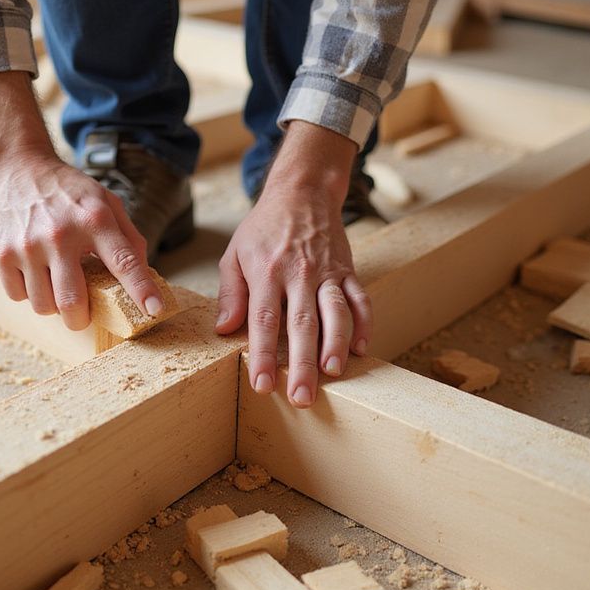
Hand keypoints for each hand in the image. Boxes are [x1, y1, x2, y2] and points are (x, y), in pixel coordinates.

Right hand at [0, 72, 164, 330]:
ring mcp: (28, 245)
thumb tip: (145, 274)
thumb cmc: (66, 190)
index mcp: (95, 220)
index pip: (124, 261)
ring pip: (44, 306)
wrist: (15, 166)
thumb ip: (128, 237)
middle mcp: (61, 234)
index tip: (155, 310)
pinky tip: (33, 272)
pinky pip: (18, 295)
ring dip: (53, 304)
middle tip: (83, 312)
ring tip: (55, 283)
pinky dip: (29, 292)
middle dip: (81, 318)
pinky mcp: (1, 253)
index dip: (142, 289)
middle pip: (73, 302)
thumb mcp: (105, 202)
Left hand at [215, 122, 372, 406]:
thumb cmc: (264, 228)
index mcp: (266, 272)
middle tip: (302, 397)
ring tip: (332, 373)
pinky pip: (359, 299)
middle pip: (301, 324)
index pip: (264, 321)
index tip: (262, 385)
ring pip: (335, 313)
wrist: (303, 192)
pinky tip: (360, 348)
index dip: (263, 355)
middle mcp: (298, 274)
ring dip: (335, 345)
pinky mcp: (347, 270)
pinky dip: (363, 324)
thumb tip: (226, 329)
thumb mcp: (235, 253)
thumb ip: (232, 293)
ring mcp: (326, 272)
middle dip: (302, 364)